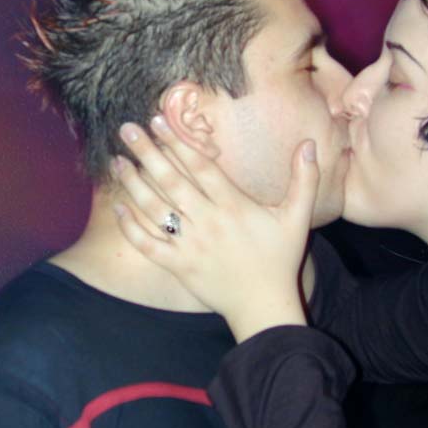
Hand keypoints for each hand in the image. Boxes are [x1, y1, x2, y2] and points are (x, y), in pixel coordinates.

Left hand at [111, 116, 318, 341]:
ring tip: (117, 161)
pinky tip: (117, 208)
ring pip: (155, 209)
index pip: (201, 166)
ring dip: (133, 184)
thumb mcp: (298, 218)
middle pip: (172, 181)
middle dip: (147, 152)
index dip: (178, 142)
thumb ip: (304, 179)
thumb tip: (310, 143)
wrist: (263, 306)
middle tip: (126, 129)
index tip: (158, 121)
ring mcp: (190, 245)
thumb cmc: (280, 259)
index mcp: (234, 206)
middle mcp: (208, 222)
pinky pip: (148, 245)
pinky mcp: (178, 266)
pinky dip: (130, 227)